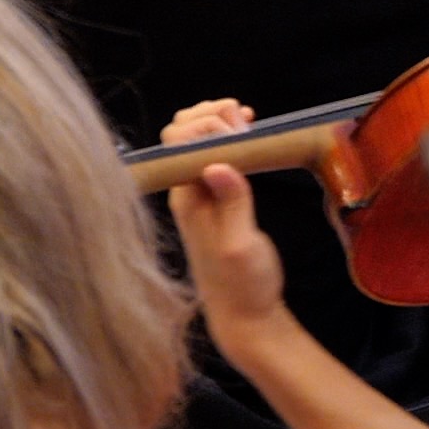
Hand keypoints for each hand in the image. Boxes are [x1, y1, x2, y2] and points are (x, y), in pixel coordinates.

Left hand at [161, 99, 292, 334]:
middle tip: (246, 121)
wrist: (243, 315)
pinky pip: (212, 153)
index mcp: (188, 198)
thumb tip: (218, 164)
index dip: (211, 125)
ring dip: (218, 120)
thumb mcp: (241, 247)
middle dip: (211, 114)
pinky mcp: (215, 198)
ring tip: (247, 120)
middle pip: (181, 132)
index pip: (181, 140)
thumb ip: (232, 204)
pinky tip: (248, 133)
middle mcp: (187, 191)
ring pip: (194, 139)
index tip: (245, 133)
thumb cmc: (245, 285)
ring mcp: (199, 193)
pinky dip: (227, 134)